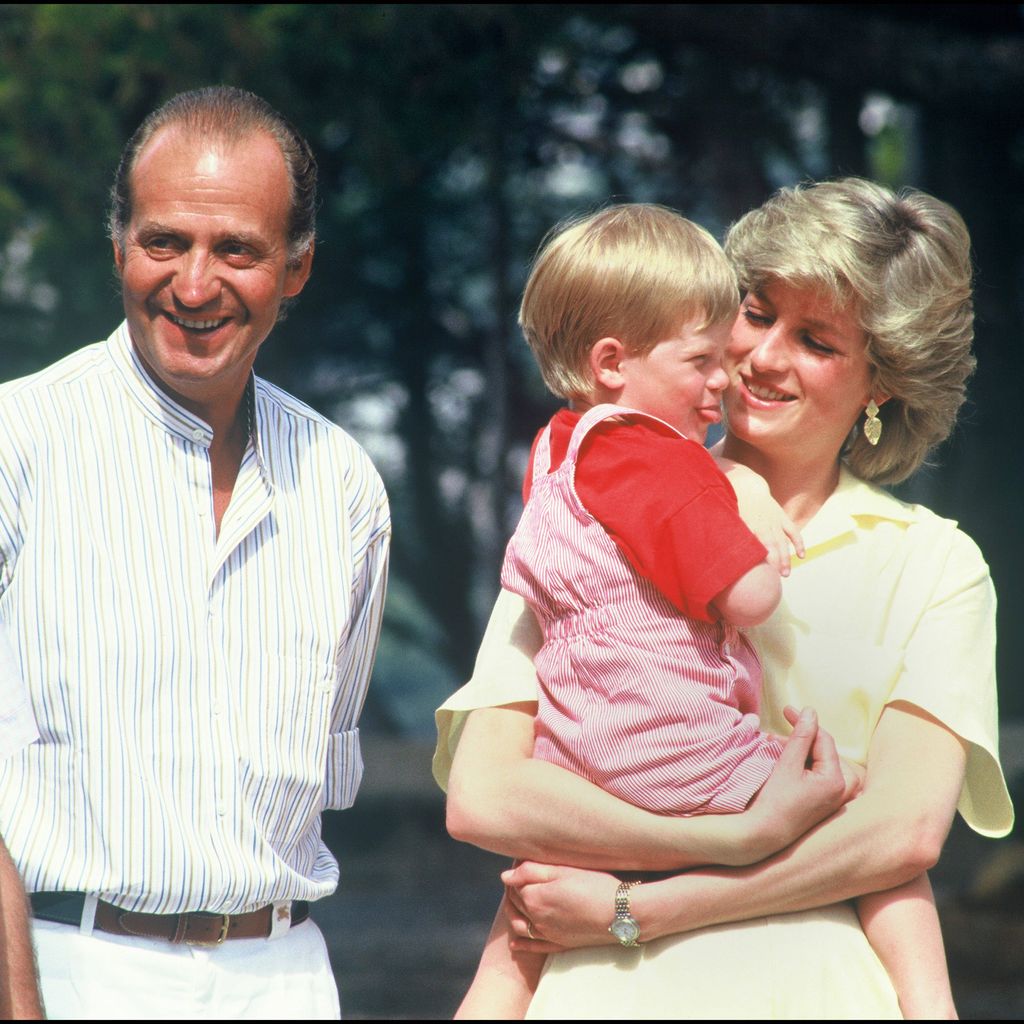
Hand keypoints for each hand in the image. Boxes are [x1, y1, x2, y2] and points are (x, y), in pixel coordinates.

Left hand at [501, 862, 620, 952]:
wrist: (622, 914)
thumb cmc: (596, 885)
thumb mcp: (564, 870)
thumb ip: (532, 871)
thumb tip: (505, 876)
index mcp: (536, 897)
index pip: (515, 884)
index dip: (517, 873)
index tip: (523, 864)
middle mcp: (537, 919)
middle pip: (516, 903)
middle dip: (513, 890)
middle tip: (519, 878)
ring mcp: (548, 934)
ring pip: (519, 925)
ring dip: (513, 913)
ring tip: (515, 902)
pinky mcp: (560, 944)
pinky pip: (534, 947)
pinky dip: (521, 944)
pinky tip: (515, 943)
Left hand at [719, 460, 803, 574]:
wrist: (748, 486)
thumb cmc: (735, 507)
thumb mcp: (729, 519)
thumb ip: (727, 534)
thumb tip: (716, 554)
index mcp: (750, 524)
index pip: (758, 544)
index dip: (762, 557)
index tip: (763, 573)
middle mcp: (764, 523)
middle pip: (773, 544)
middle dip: (776, 561)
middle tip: (777, 578)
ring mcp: (775, 520)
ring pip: (783, 541)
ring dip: (786, 557)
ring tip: (786, 574)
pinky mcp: (782, 517)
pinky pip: (793, 531)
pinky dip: (799, 542)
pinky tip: (801, 555)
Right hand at [782, 704, 863, 802]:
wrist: (765, 834)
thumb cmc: (775, 801)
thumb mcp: (787, 764)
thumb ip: (801, 736)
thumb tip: (810, 712)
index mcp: (836, 781)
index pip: (823, 739)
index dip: (804, 722)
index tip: (785, 710)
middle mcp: (843, 791)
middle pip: (825, 750)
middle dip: (802, 738)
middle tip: (778, 734)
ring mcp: (837, 799)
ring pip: (823, 761)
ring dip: (802, 750)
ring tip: (778, 747)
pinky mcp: (827, 803)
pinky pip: (821, 774)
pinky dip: (805, 764)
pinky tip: (787, 761)